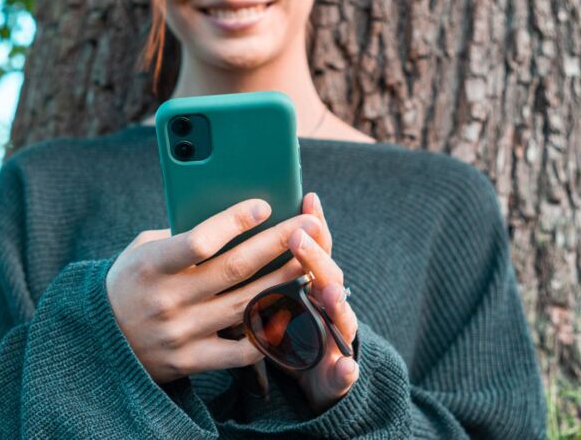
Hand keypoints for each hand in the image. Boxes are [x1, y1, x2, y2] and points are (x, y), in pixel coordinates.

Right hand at [105, 198, 320, 383]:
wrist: (97, 341)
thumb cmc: (128, 283)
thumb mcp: (141, 251)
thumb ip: (180, 237)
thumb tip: (231, 220)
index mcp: (151, 266)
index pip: (200, 241)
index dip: (235, 222)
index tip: (264, 206)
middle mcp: (167, 300)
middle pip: (235, 270)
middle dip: (277, 243)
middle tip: (308, 225)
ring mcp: (180, 334)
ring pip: (246, 306)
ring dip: (282, 282)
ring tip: (308, 261)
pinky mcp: (190, 361)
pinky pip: (239, 351)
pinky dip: (267, 333)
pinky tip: (288, 312)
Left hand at [280, 193, 359, 413]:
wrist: (318, 383)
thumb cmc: (288, 333)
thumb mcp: (276, 299)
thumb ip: (268, 272)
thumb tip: (234, 231)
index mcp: (315, 285)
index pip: (317, 250)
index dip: (315, 224)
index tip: (307, 198)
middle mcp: (331, 307)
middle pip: (329, 278)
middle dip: (315, 258)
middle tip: (298, 236)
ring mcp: (338, 338)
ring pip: (343, 318)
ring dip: (337, 305)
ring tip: (329, 293)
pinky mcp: (339, 373)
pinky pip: (342, 372)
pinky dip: (345, 370)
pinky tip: (346, 367)